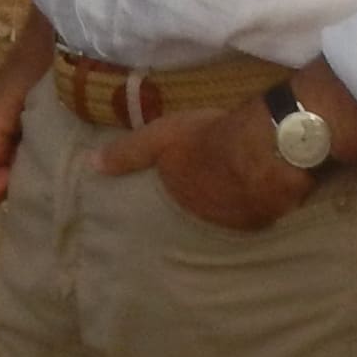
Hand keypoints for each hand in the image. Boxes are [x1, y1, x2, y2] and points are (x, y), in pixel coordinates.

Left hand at [97, 98, 309, 231]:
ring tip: (242, 175)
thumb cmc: (209, 139)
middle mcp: (204, 216)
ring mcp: (236, 220)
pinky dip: (258, 197)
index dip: (182, 179)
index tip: (189, 169)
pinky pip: (258, 208)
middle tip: (216, 171)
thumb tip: (91, 165)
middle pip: (203, 203)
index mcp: (179, 195)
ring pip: (230, 208)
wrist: (266, 149)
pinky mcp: (265, 218)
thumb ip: (130, 152)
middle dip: (207, 192)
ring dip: (234, 195)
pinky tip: (266, 181)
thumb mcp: (161, 136)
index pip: (176, 191)